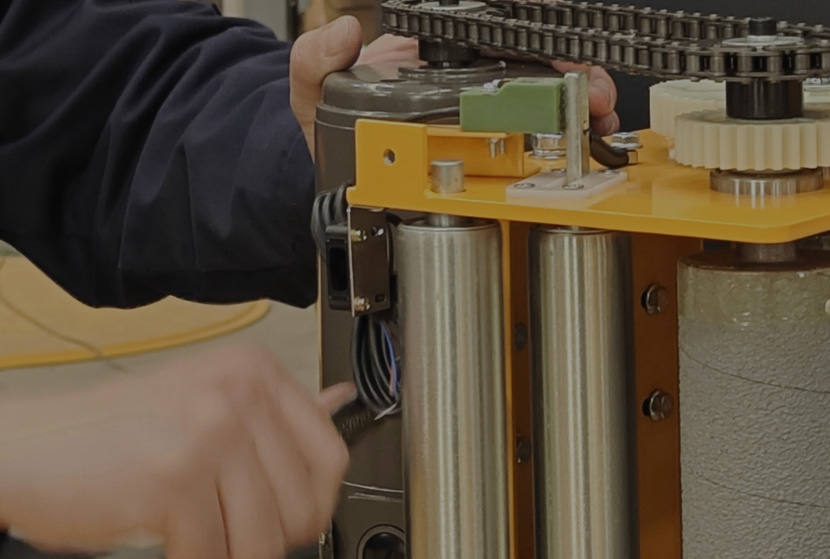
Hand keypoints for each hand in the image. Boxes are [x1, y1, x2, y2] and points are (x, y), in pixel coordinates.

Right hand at [0, 345, 353, 558]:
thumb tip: (341, 411)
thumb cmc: (99, 439)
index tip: (273, 531)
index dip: (307, 513)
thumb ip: (266, 422)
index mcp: (251, 372)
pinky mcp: (174, 479)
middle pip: (299, 514)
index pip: (330, 458)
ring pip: (260, 549)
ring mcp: (208, 432)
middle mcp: (237, 393)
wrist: (16, 450)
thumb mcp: (195, 407)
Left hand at [289, 17, 619, 154]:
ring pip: (542, 98)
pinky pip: (534, 135)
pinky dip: (566, 134)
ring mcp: (476, 111)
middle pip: (531, 67)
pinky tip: (586, 139)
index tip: (558, 56)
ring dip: (579, 102)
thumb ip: (318, 60)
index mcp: (432, 57)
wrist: (332, 170)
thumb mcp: (315, 88)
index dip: (531, 41)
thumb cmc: (331, 121)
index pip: (490, 38)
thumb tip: (343, 32)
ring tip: (599, 114)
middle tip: (593, 92)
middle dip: (572, 74)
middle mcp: (461, 79)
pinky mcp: (486, 147)